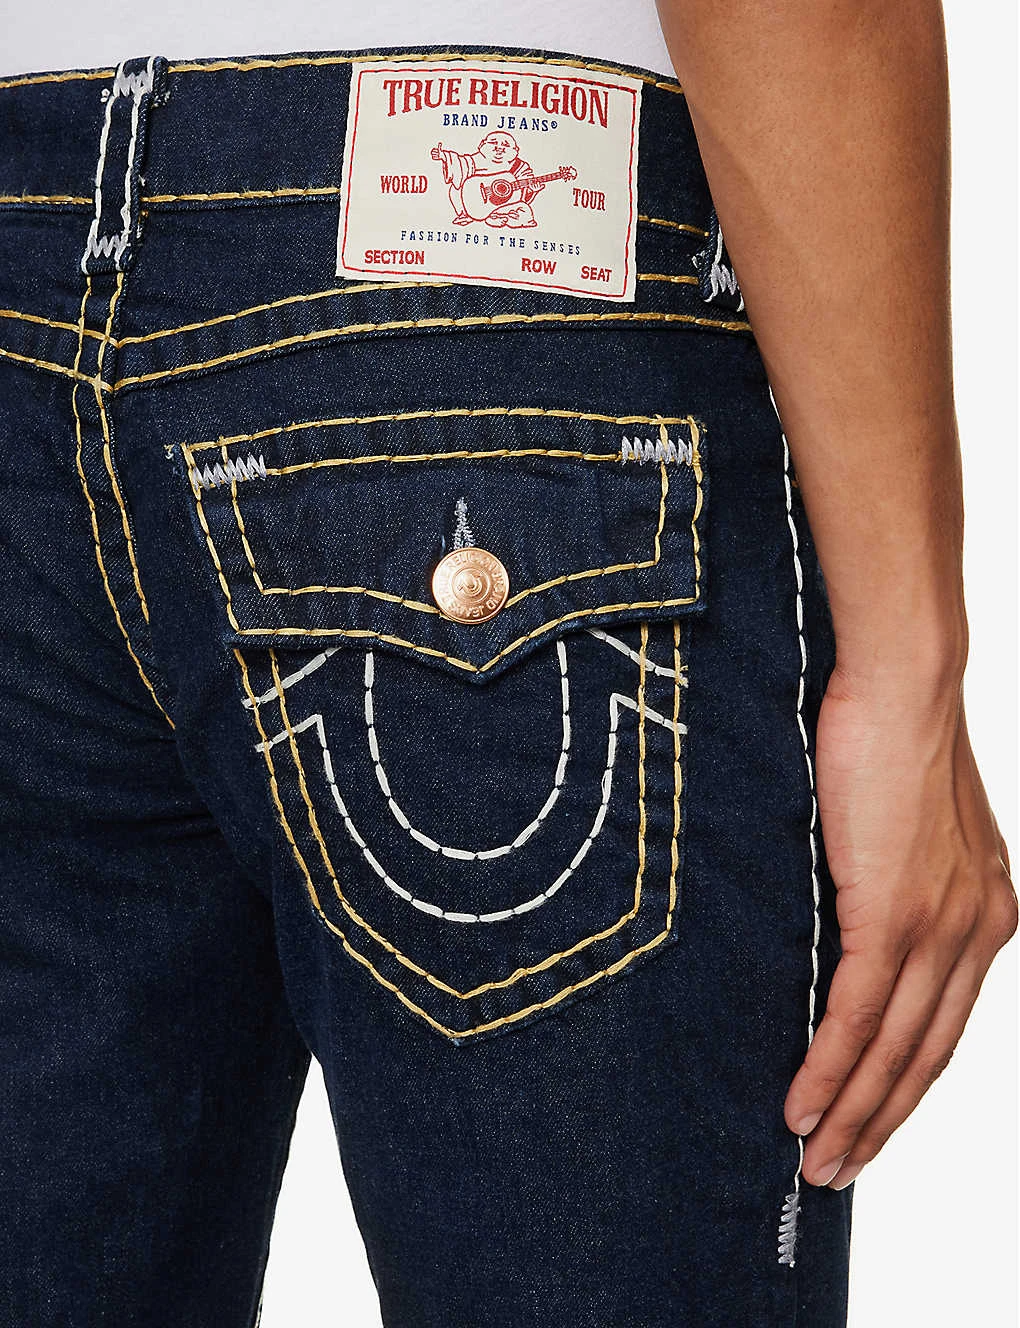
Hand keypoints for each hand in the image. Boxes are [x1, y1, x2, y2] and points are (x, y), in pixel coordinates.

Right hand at [784, 663, 1016, 1188]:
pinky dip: (830, 1069)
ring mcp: (940, 926)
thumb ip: (898, 882)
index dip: (907, 1087)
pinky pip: (860, 1014)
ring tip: (818, 1162)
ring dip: (854, 1115)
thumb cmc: (892, 736)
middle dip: (882, 1123)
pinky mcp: (895, 913)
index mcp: (987, 913)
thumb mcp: (909, 827)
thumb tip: (851, 921)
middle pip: (928, 1056)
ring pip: (896, 1049)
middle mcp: (978, 931)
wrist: (904, 683)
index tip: (870, 1125)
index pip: (947, 1025)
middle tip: (839, 1173)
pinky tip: (803, 1107)